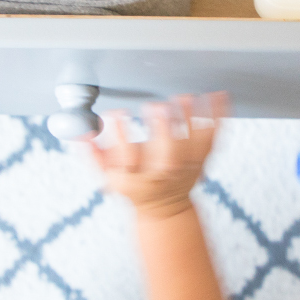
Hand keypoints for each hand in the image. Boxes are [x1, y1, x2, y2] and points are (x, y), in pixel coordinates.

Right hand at [91, 93, 227, 219]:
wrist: (164, 206)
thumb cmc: (133, 185)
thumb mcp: (109, 176)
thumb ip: (93, 154)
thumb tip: (80, 133)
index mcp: (139, 177)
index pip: (129, 159)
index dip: (121, 135)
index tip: (115, 113)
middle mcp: (164, 173)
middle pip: (169, 154)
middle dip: (164, 128)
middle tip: (156, 105)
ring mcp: (187, 166)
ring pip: (195, 144)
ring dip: (193, 119)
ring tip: (185, 96)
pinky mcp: (202, 158)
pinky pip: (215, 137)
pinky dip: (218, 116)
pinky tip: (218, 94)